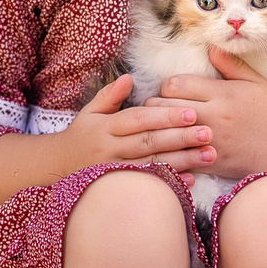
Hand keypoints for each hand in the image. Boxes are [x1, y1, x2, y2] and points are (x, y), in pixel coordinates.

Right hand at [61, 73, 216, 172]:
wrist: (57, 168)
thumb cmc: (81, 136)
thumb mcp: (90, 112)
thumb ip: (109, 96)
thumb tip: (129, 78)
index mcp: (105, 127)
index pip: (139, 119)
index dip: (164, 116)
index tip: (190, 112)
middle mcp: (110, 149)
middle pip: (149, 142)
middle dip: (180, 137)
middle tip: (207, 132)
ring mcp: (115, 172)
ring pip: (153, 164)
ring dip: (183, 161)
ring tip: (209, 155)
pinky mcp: (119, 189)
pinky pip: (148, 185)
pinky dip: (170, 183)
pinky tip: (191, 179)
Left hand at [159, 49, 266, 179]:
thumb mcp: (254, 82)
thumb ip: (229, 64)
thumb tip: (209, 46)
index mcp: (222, 93)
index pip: (174, 85)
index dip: (167, 87)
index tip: (171, 92)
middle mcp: (214, 116)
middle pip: (164, 108)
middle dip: (157, 108)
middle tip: (159, 110)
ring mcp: (212, 141)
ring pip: (167, 135)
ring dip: (160, 132)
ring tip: (159, 129)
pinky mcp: (213, 163)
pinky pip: (179, 159)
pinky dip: (171, 155)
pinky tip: (170, 151)